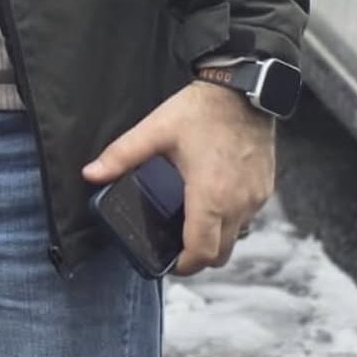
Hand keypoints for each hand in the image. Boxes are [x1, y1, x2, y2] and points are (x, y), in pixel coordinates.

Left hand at [82, 81, 274, 275]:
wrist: (242, 89)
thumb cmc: (201, 111)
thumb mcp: (155, 131)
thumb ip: (121, 156)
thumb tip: (91, 174)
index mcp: (210, 196)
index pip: (201, 252)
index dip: (182, 266)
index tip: (166, 263)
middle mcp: (238, 204)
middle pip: (220, 254)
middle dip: (197, 256)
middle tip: (174, 247)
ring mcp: (255, 198)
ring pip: (236, 237)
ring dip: (214, 238)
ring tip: (190, 222)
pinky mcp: (265, 189)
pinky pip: (247, 218)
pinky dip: (229, 220)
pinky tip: (210, 200)